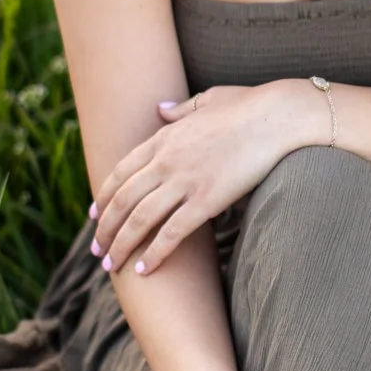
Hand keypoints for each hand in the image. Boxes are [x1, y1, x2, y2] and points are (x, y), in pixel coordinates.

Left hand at [90, 82, 318, 276]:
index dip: (104, 197)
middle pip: (123, 200)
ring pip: (140, 219)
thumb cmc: (249, 106)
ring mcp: (185, 181)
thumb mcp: (207, 100)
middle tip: (96, 250)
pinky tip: (144, 269)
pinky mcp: (207, 200)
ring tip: (111, 265)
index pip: (120, 172)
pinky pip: (172, 233)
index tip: (93, 216)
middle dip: (105, 228)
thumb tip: (161, 109)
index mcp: (163, 137)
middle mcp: (166, 161)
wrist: (277, 117)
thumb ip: (180, 109)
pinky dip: (154, 253)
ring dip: (121, 245)